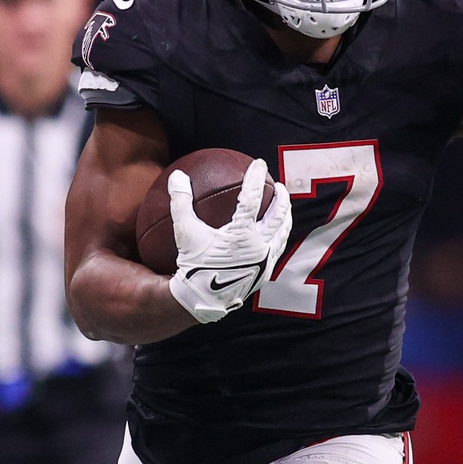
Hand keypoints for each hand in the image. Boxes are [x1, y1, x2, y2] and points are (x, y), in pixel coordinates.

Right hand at [165, 159, 291, 323]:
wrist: (202, 299)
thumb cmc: (193, 264)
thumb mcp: (184, 232)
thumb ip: (181, 202)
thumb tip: (177, 176)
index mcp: (242, 233)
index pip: (253, 198)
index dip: (256, 178)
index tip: (259, 164)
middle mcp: (259, 246)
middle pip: (278, 216)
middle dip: (282, 198)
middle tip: (280, 186)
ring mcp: (265, 261)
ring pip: (282, 234)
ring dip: (285, 218)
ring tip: (284, 208)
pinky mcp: (265, 274)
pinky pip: (276, 251)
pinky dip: (277, 238)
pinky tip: (272, 236)